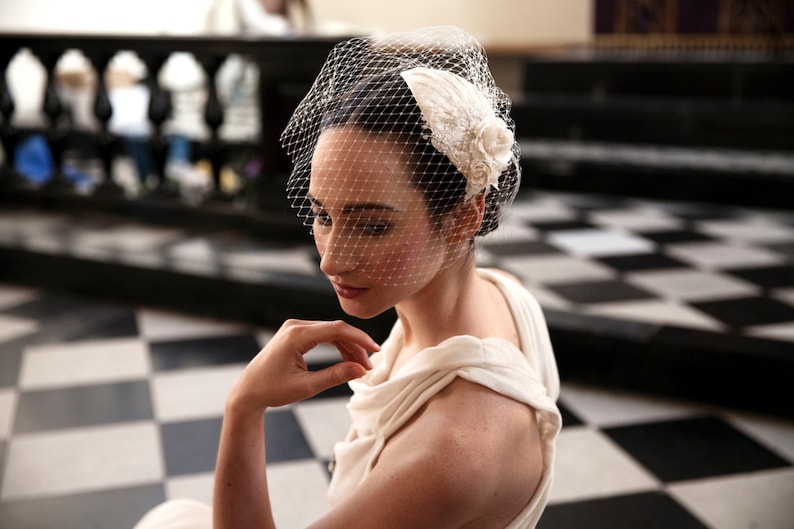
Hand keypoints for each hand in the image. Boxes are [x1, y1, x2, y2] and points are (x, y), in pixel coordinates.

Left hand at [228, 319, 378, 411]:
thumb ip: (335, 376)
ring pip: (331, 332)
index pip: (336, 329)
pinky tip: (348, 360)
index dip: (359, 339)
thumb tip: (361, 370)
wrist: (248, 391)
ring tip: (360, 366)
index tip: (375, 350)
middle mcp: (295, 325)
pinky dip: (337, 346)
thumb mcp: (306, 387)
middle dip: (355, 346)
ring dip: (348, 347)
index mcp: (296, 335)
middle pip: (336, 329)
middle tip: (368, 367)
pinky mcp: (296, 333)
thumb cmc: (272, 390)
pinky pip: (323, 335)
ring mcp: (295, 328)